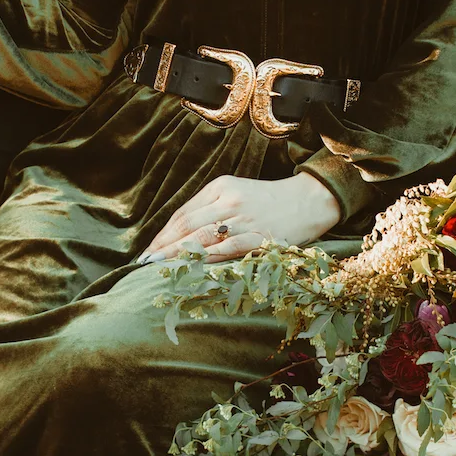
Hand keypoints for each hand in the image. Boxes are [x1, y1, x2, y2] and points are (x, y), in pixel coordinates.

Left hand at [139, 173, 340, 263]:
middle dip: (165, 246)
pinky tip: (194, 268)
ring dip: (180, 254)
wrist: (309, 200)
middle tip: (146, 262)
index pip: (184, 213)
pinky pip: (230, 248)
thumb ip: (209, 208)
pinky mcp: (262, 236)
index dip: (163, 234)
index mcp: (221, 187)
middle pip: (189, 226)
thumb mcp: (236, 192)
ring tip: (162, 268)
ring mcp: (246, 219)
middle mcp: (230, 201)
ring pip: (204, 237)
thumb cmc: (268, 200)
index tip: (148, 250)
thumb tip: (178, 234)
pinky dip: (209, 258)